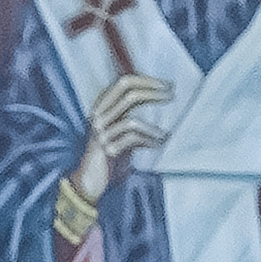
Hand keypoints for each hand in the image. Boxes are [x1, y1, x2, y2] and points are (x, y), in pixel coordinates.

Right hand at [71, 75, 173, 203]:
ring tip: (165, 134)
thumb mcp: (120, 130)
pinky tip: (158, 144)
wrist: (89, 180)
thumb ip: (131, 114)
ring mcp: (102, 132)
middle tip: (171, 95)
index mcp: (102, 105)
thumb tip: (158, 99)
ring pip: (131, 119)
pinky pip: (132, 140)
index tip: (167, 85)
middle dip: (151, 90)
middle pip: (127, 92)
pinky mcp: (107, 150)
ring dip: (153, 127)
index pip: (124, 82)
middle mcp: (99, 115)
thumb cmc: (109, 155)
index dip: (147, 80)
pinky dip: (149, 141)